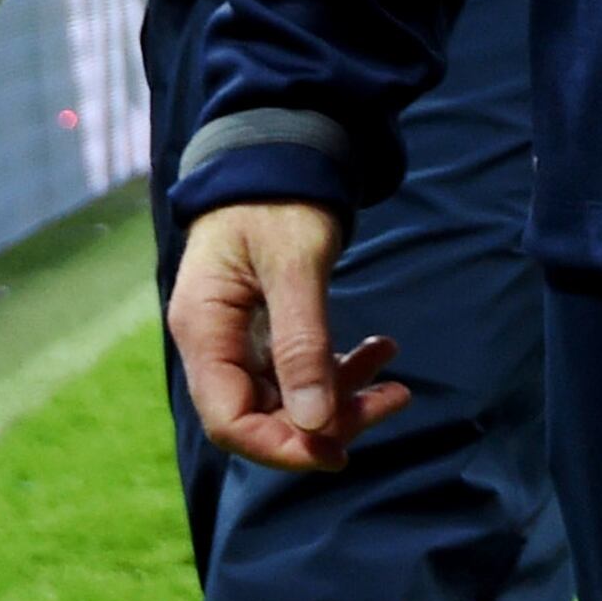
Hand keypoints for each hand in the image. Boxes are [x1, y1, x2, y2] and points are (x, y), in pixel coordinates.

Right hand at [169, 200, 407, 473]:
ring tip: (397, 382)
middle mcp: (214, 341)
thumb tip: (316, 425)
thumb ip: (301, 344)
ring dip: (343, 395)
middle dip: (326, 421)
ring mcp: (238, 336)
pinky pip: (299, 367)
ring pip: (288, 395)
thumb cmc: (278, 197)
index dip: (282, 447)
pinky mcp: (264, 327)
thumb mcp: (294, 264)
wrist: (279, 149)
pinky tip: (382, 350)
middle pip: (262, 414)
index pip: (230, 420)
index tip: (338, 450)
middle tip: (391, 402)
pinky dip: (340, 367)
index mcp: (204, 328)